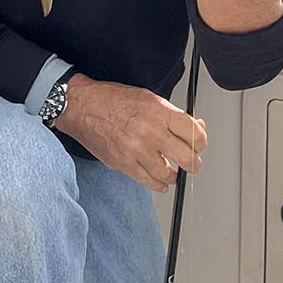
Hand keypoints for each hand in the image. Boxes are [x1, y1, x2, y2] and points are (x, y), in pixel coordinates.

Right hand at [55, 74, 206, 192]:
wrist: (81, 106)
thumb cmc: (113, 100)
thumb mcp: (148, 98)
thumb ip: (172, 116)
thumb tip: (196, 127)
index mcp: (158, 111)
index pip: (193, 132)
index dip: (202, 141)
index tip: (199, 144)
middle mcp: (149, 130)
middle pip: (187, 157)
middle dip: (193, 163)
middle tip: (192, 162)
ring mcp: (135, 149)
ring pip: (168, 174)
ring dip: (174, 175)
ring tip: (172, 170)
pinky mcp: (123, 163)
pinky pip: (148, 181)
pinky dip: (158, 184)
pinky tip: (160, 180)